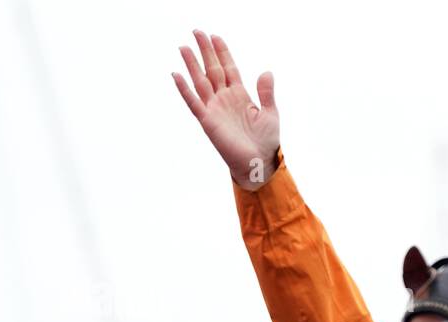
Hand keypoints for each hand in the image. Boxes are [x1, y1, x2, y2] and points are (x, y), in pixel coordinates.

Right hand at [173, 30, 279, 189]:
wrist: (259, 163)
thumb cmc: (266, 141)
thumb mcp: (270, 113)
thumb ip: (266, 92)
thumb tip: (267, 71)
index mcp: (240, 95)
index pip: (229, 68)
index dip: (222, 52)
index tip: (215, 37)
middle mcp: (225, 99)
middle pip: (212, 69)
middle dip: (205, 51)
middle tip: (197, 32)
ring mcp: (215, 109)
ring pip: (201, 81)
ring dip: (192, 65)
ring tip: (184, 47)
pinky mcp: (208, 121)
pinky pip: (194, 102)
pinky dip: (184, 90)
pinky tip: (176, 75)